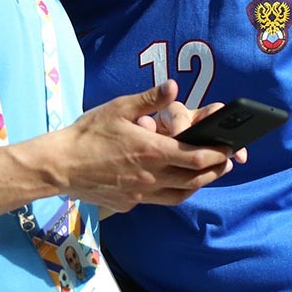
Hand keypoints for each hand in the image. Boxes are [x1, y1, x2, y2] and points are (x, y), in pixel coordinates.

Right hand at [53, 81, 235, 212]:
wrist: (61, 165)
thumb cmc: (88, 133)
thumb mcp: (118, 108)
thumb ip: (150, 99)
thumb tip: (174, 87)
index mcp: (152, 151)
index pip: (197, 158)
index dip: (218, 154)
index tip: (231, 149)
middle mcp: (151, 177)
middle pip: (195, 179)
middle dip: (215, 170)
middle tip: (227, 161)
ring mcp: (141, 194)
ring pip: (181, 194)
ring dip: (199, 184)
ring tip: (207, 173)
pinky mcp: (130, 204)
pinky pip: (161, 200)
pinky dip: (175, 192)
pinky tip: (174, 183)